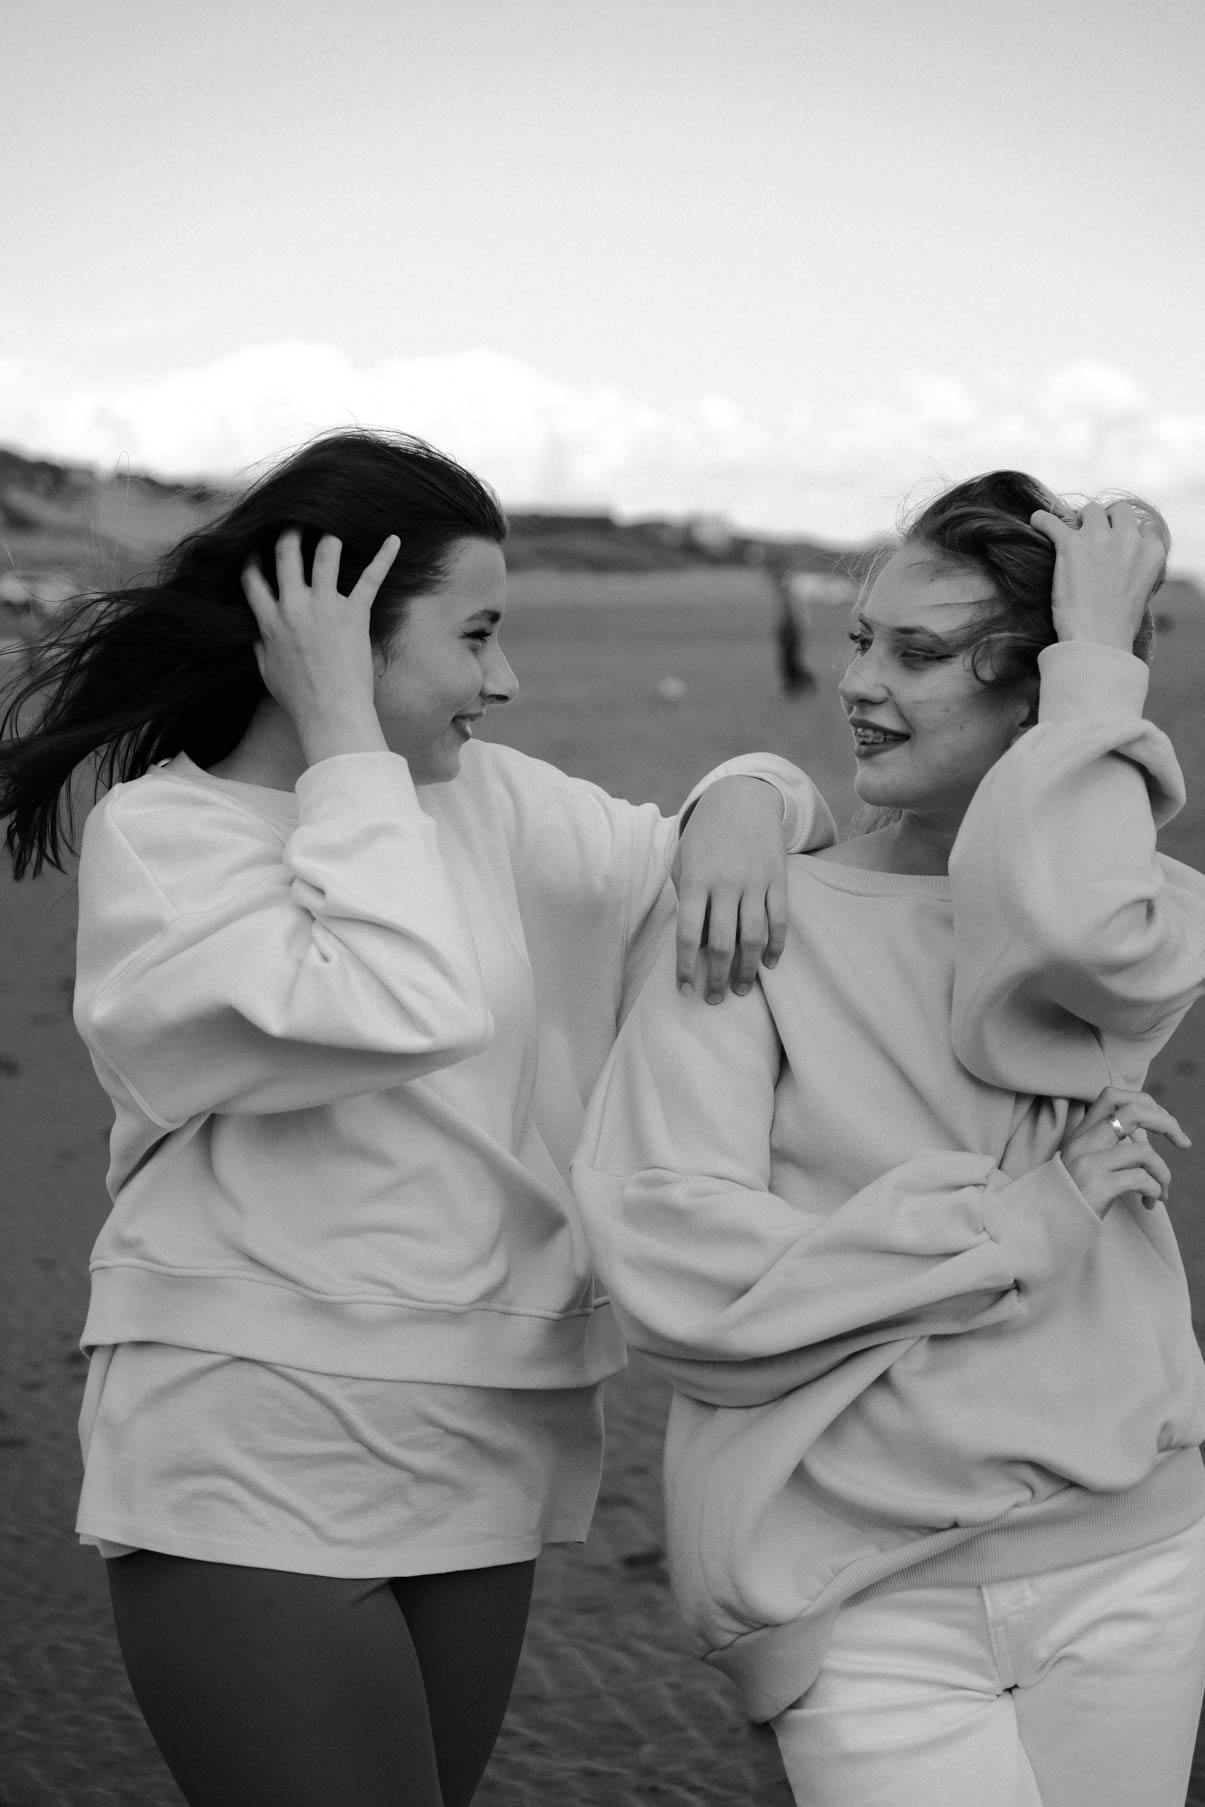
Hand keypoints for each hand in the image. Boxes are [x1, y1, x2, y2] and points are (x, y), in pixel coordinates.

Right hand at [242, 531, 399, 765]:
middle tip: (295, 520)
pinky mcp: (355, 614)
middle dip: (288, 531)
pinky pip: (370, 578)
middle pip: (285, 554)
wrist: (330, 713)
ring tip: (334, 523)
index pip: (252, 578)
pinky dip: (384, 556)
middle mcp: (294, 607)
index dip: (252, 557)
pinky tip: (393, 539)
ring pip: (324, 555)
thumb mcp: (266, 672)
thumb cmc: (299, 699)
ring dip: (328, 535)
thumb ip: (259, 646)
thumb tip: (254, 632)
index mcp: (269, 622)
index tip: (256, 545)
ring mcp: (325, 607)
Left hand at [671, 777, 788, 1002]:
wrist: (741, 798)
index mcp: (695, 880)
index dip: (685, 967)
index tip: (685, 990)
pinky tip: (769, 964)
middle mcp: (725, 883)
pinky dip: (776, 946)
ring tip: (740, 988)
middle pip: (722, 942)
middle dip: (717, 977)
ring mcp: (754, 881)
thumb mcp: (683, 862)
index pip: (688, 934)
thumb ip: (687, 901)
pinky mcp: (778, 879)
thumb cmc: (704, 837)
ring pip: (753, 937)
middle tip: (715, 999)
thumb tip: (697, 945)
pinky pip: (779, 920)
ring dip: (746, 969)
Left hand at [1030, 500, 1165, 653]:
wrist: (1098, 638)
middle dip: (1107, 521)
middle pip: (1119, 512)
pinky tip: (1037, 523)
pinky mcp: (1070, 545)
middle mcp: (1129, 538)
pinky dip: (1042, 521)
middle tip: (1093, 538)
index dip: (1127, 535)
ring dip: (1081, 520)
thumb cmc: (1118, 625)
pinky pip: (1050, 520)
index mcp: (1152, 551)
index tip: (1116, 545)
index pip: (1143, 527)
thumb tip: (1118, 565)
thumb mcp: (1141, 592)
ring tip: (1070, 535)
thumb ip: (1135, 570)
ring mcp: (1099, 538)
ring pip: (1091, 510)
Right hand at [1059, 1086, 1189, 1217]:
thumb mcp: (1085, 1163)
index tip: (1163, 1122)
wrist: (1044, 1227)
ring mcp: (1089, 1163)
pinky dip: (1155, 1191)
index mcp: (1081, 1133)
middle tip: (1183, 1142)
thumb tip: (1148, 1135)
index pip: (1113, 1095)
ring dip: (1164, 1173)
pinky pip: (1142, 1179)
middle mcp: (1084, 1142)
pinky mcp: (1098, 1186)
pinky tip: (1149, 1203)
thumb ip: (1110, 1145)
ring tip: (1161, 1192)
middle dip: (1167, 1123)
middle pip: (1134, 1111)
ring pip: (1145, 1152)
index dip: (1146, 1103)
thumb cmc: (1072, 1197)